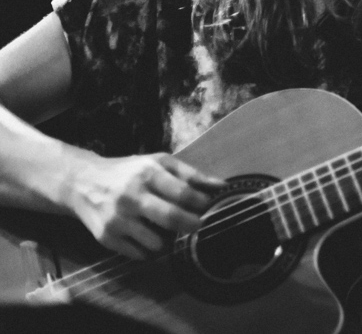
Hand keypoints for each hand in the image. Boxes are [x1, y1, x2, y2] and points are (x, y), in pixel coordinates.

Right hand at [66, 152, 225, 259]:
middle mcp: (131, 196)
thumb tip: (222, 186)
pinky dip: (150, 250)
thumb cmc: (130, 172)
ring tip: (169, 232)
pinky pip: (139, 254)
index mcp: (148, 173)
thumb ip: (191, 174)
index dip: (200, 203)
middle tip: (196, 225)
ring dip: (169, 241)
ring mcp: (117, 219)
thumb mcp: (159, 163)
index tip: (207, 207)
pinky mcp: (106, 238)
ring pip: (156, 242)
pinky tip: (149, 237)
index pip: (182, 192)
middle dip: (190, 224)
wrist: (83, 183)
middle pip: (170, 218)